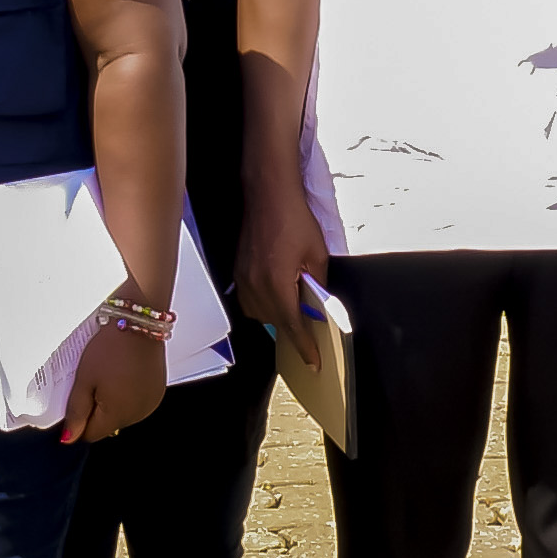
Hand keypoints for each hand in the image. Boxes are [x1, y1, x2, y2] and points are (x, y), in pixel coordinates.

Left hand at [59, 319, 166, 444]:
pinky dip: (127, 395)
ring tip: (109, 376)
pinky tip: (123, 375)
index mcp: (118, 414)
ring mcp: (150, 403)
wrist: (138, 322)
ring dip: (112, 403)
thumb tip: (69, 438)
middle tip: (92, 381)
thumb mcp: (84, 379)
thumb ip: (76, 412)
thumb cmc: (111, 347)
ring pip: (122, 415)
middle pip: (107, 426)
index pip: (90, 435)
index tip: (76, 400)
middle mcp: (138, 414)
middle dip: (96, 410)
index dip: (78, 421)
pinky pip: (136, 403)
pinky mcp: (157, 392)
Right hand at [238, 208, 331, 342]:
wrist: (268, 195)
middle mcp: (255, 286)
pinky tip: (276, 297)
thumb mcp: (317, 254)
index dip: (304, 347)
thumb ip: (318, 283)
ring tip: (293, 313)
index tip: (313, 362)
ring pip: (259, 314)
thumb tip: (318, 301)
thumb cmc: (293, 219)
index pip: (292, 326)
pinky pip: (248, 300)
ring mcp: (243, 279)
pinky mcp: (238, 271)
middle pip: (274, 323)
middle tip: (309, 339)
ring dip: (276, 318)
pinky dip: (263, 305)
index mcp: (277, 284)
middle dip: (292, 332)